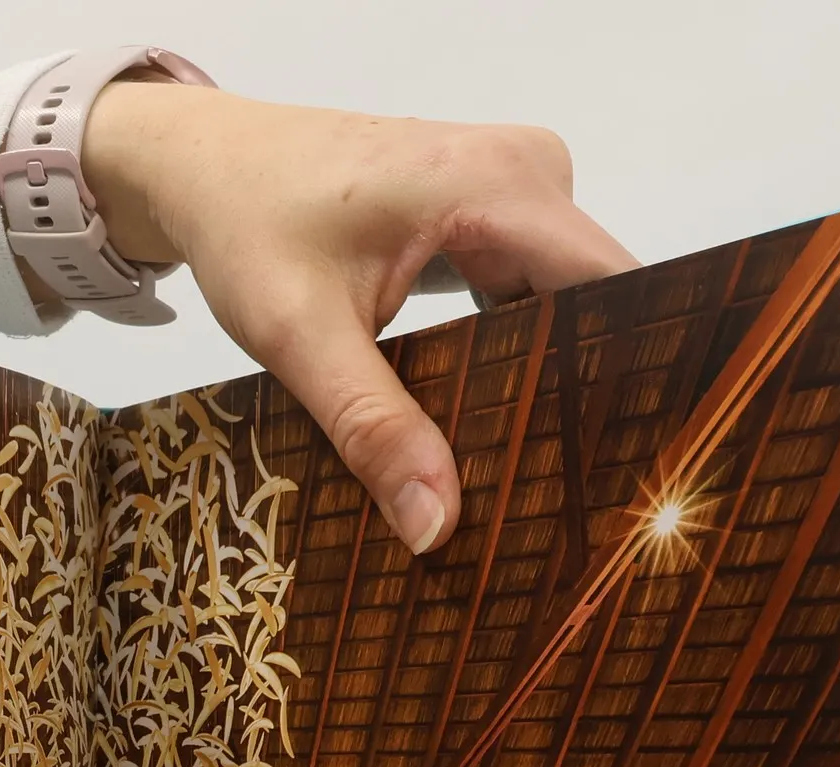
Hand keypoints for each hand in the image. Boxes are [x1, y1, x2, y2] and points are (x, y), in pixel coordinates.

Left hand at [83, 85, 637, 553]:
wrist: (206, 168)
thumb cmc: (246, 222)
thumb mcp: (302, 338)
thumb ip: (374, 430)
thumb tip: (437, 525)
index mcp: (500, 186)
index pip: (616, 288)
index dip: (633, 376)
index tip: (631, 465)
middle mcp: (527, 178)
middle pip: (597, 308)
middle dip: (581, 399)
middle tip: (575, 506)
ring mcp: (515, 197)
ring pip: (566, 312)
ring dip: (547, 389)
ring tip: (535, 480)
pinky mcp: (493, 223)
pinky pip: (532, 301)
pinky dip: (513, 363)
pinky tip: (495, 432)